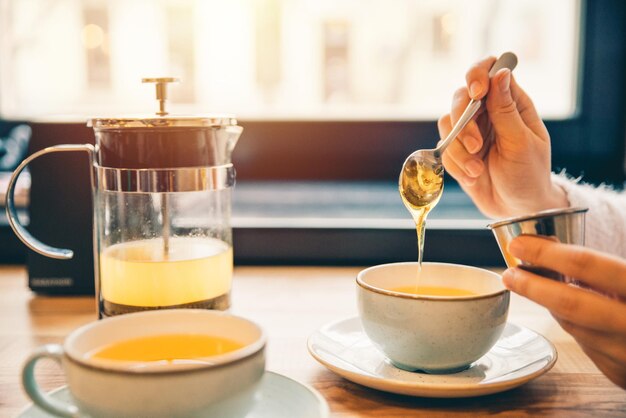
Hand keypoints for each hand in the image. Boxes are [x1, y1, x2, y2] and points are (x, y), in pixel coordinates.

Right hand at [437, 56, 567, 217]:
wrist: (516, 208)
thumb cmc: (528, 174)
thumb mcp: (521, 143)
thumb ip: (506, 110)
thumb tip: (500, 73)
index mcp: (511, 103)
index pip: (490, 70)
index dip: (478, 74)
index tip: (477, 93)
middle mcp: (488, 112)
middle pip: (460, 96)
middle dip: (463, 123)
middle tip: (476, 147)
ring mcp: (470, 130)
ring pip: (447, 123)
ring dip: (458, 149)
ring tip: (476, 170)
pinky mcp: (456, 149)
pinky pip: (444, 147)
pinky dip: (454, 163)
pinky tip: (472, 176)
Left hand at [502, 235, 625, 389]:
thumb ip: (607, 268)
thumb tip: (552, 248)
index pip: (587, 265)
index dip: (547, 253)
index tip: (519, 243)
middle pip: (570, 303)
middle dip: (532, 286)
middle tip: (509, 272)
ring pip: (573, 326)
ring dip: (549, 304)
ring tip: (530, 283)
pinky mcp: (621, 376)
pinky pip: (586, 344)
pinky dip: (573, 325)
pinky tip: (566, 309)